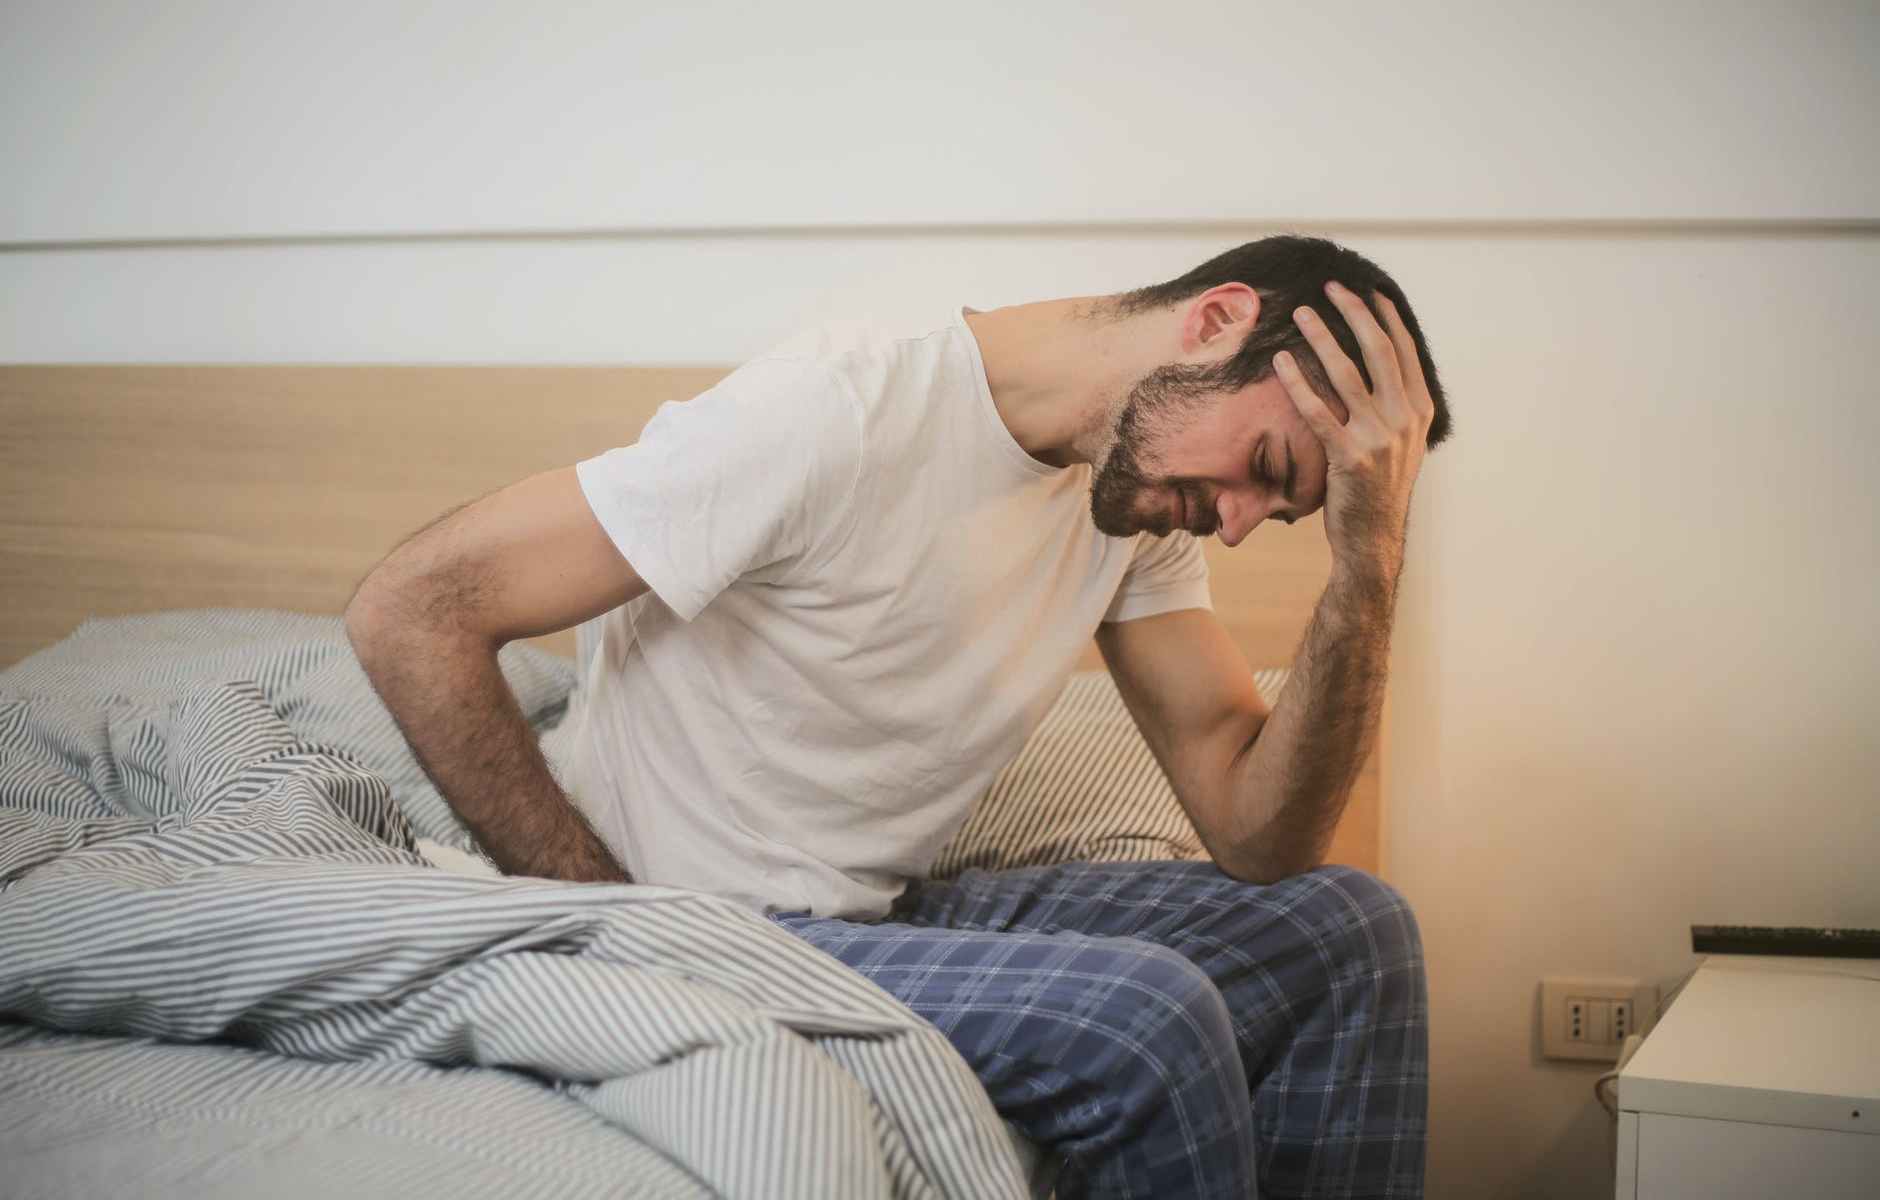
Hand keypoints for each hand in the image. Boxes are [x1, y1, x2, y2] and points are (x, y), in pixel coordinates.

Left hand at [1272, 281, 1435, 584]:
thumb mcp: (1401, 443)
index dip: (1384, 317)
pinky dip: (1298, 383)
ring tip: (1301, 313)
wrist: (1372, 539)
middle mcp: (1404, 419)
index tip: (1367, 290)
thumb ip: (1394, 405)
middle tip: (1331, 287)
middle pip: (1378, 351)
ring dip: (1322, 338)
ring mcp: (1379, 438)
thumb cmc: (1378, 489)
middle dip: (1354, 313)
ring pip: (1347, 374)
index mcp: (1418, 410)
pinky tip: (1281, 362)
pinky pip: (1317, 412)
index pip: (1403, 351)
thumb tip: (1378, 366)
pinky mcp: (1349, 457)